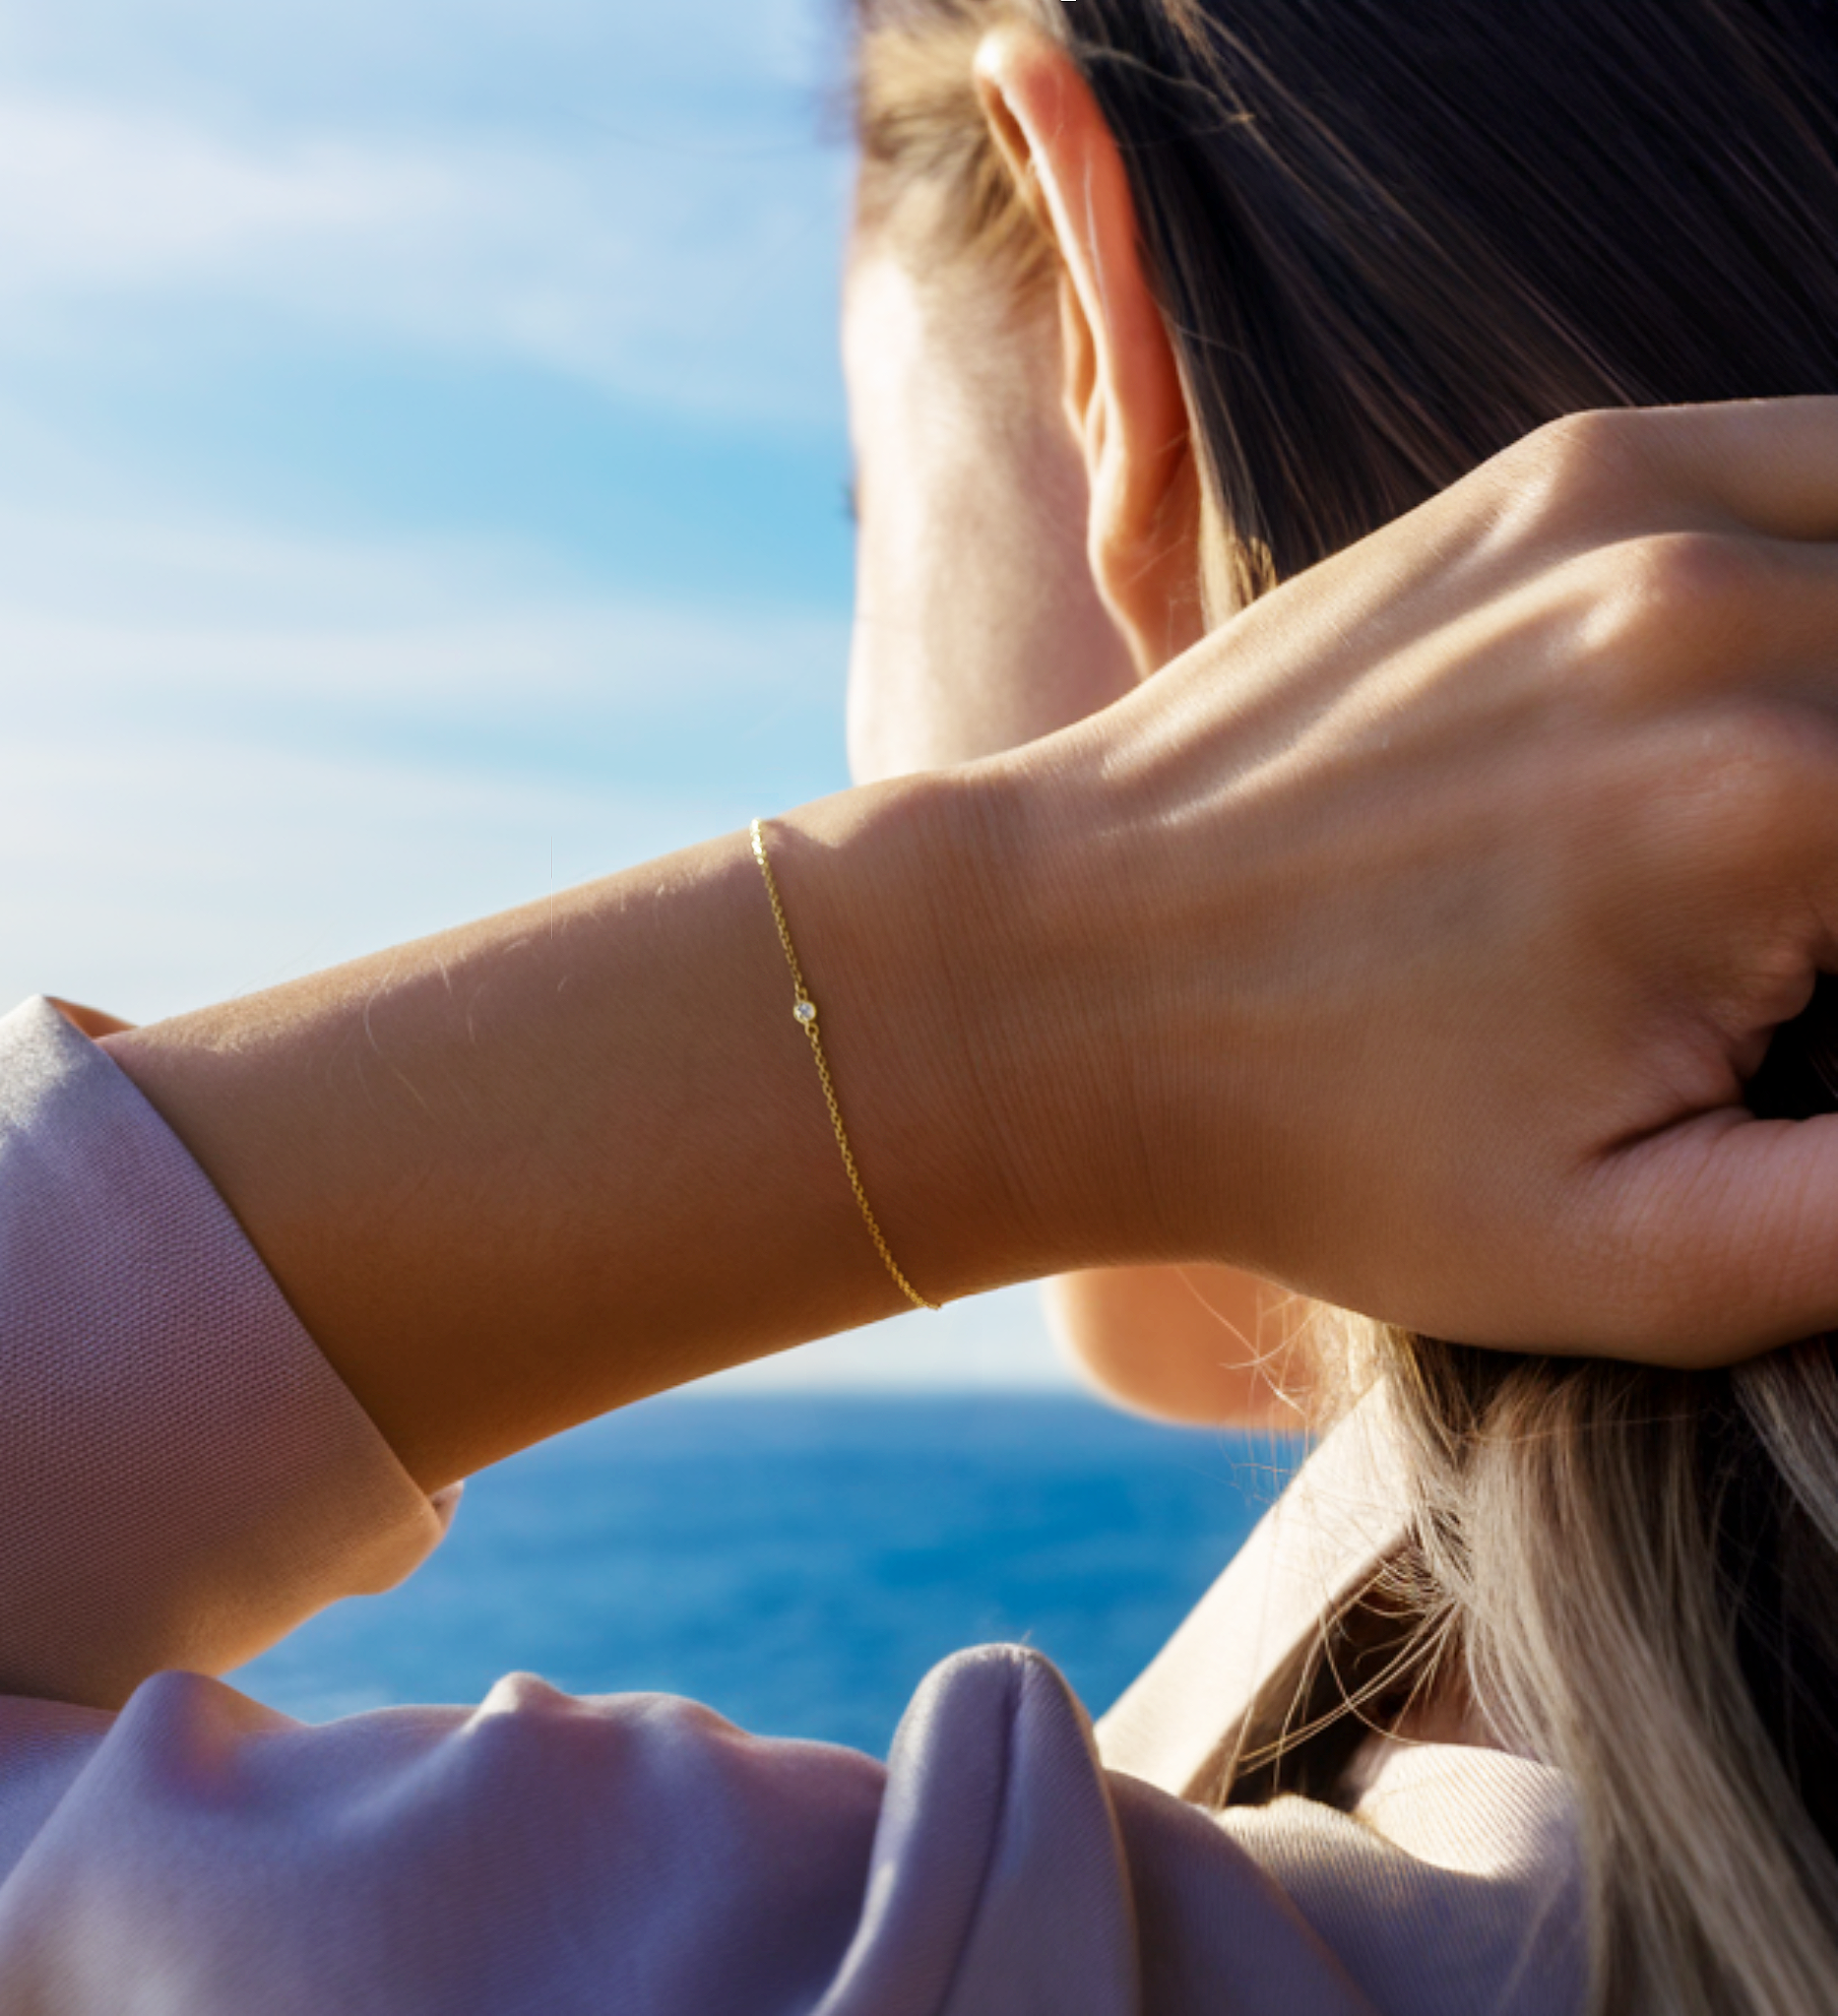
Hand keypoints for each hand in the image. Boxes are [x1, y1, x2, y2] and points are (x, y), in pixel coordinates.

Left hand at [948, 399, 1837, 1363]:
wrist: (1061, 975)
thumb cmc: (1314, 1139)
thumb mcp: (1624, 1257)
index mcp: (1775, 803)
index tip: (1833, 993)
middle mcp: (1715, 611)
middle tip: (1813, 938)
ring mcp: (1629, 509)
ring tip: (1807, 850)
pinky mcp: (1559, 473)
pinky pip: (1820, 456)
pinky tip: (1804, 683)